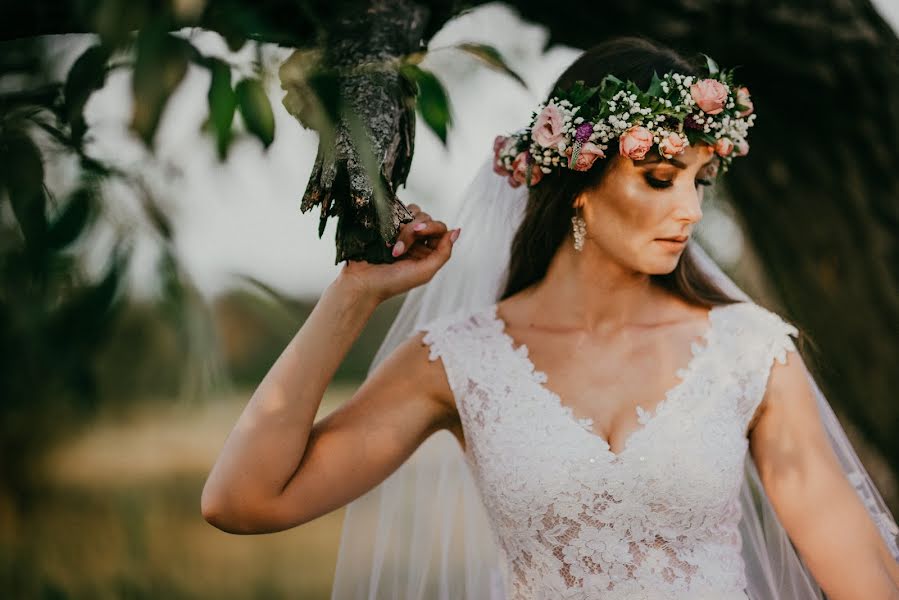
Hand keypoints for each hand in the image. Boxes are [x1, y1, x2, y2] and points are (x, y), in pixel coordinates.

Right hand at [337, 203, 460, 302]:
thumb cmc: (392, 282)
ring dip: (403, 227)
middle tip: (400, 247)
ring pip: (412, 213)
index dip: (431, 227)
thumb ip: (443, 253)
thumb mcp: (425, 272)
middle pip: (426, 219)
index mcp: (429, 252)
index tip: (418, 231)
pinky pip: (396, 211)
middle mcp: (418, 241)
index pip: (440, 229)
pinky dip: (393, 219)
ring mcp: (402, 233)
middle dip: (413, 230)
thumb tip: (457, 231)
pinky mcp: (386, 226)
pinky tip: (386, 236)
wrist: (362, 282)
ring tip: (392, 246)